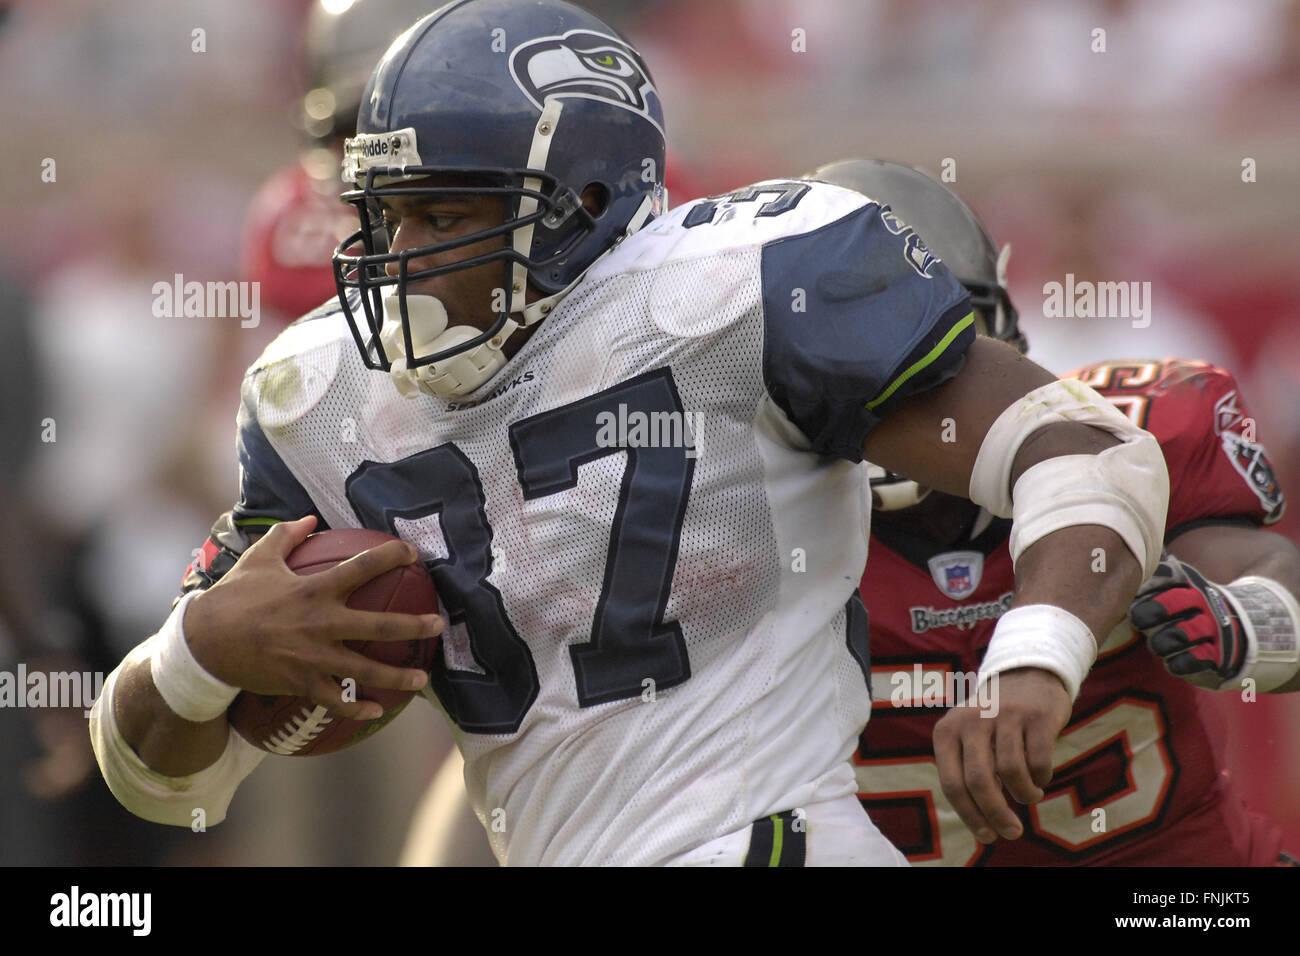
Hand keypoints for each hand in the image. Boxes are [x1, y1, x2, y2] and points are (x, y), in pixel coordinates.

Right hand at [183, 516, 442, 719]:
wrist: (203, 643)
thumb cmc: (233, 598)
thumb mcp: (259, 560)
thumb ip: (286, 536)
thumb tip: (309, 518)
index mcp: (314, 589)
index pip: (362, 567)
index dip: (391, 557)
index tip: (413, 554)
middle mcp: (320, 623)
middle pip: (378, 625)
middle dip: (413, 626)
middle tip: (438, 625)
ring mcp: (312, 657)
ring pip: (365, 671)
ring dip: (397, 676)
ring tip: (423, 679)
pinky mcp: (301, 683)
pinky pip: (336, 700)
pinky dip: (358, 709)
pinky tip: (379, 711)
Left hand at [933, 667, 1069, 842]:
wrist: (1025, 675)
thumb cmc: (992, 721)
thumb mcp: (966, 737)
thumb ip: (965, 771)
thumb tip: (978, 822)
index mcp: (947, 730)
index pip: (952, 783)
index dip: (969, 815)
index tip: (986, 837)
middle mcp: (972, 720)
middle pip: (979, 781)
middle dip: (996, 814)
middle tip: (1012, 832)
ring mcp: (1005, 715)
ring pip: (1011, 773)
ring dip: (1024, 795)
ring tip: (1029, 795)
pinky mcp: (1037, 716)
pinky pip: (1039, 761)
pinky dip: (1041, 778)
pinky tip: (1041, 777)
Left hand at [1129, 554, 1246, 689]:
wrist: (1236, 628)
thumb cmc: (1185, 605)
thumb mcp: (1172, 582)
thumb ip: (1146, 572)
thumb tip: (1108, 555)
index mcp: (1185, 580)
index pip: (1158, 578)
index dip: (1142, 590)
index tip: (1135, 598)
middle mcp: (1200, 600)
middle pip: (1164, 605)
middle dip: (1145, 615)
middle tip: (1140, 621)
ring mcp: (1211, 627)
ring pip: (1175, 636)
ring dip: (1159, 643)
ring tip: (1157, 643)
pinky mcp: (1215, 655)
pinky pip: (1188, 661)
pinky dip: (1176, 663)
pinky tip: (1172, 661)